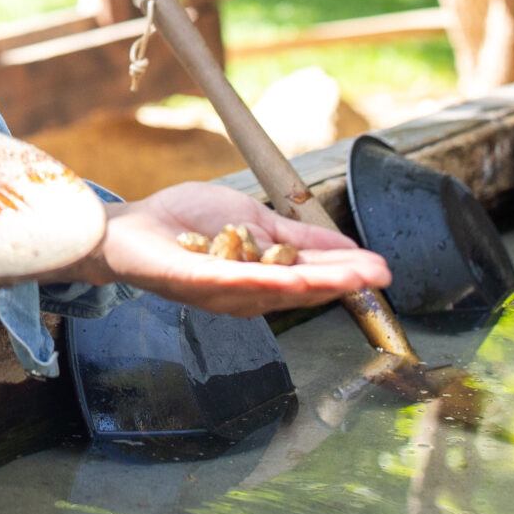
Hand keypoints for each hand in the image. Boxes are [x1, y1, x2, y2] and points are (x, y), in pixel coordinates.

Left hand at [55, 181, 390, 318]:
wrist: (132, 226)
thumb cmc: (187, 224)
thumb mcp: (252, 220)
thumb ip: (293, 236)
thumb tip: (343, 246)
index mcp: (261, 278)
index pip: (311, 276)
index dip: (346, 273)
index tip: (381, 269)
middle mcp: (246, 293)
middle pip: (301, 288)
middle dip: (342, 281)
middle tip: (379, 276)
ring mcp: (220, 291)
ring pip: (275, 289)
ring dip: (316, 282)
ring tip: (352, 276)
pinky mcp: (193, 282)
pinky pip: (232, 283)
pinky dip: (262, 281)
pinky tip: (290, 277)